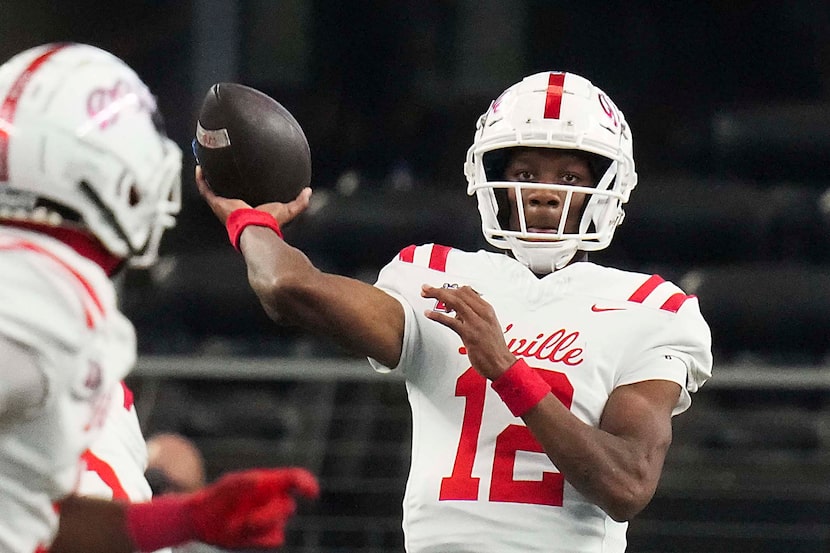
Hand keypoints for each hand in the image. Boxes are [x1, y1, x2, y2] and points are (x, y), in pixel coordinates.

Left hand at [186, 467, 319, 548]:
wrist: (202, 521)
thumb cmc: (215, 497)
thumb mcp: (224, 487)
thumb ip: (240, 482)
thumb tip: (259, 479)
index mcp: (270, 482)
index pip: (295, 478)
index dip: (306, 483)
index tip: (311, 492)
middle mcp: (275, 499)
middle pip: (288, 507)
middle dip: (269, 516)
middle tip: (247, 522)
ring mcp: (272, 519)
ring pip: (280, 525)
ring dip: (260, 528)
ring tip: (237, 527)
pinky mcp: (267, 536)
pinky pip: (275, 540)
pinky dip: (259, 540)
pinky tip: (242, 536)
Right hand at [195, 165, 311, 225]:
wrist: (256, 227)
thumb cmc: (269, 222)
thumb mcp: (287, 210)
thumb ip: (299, 202)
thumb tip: (309, 191)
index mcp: (247, 210)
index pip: (242, 199)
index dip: (239, 189)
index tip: (240, 177)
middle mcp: (232, 208)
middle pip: (225, 193)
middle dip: (222, 182)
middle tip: (221, 167)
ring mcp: (223, 205)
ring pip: (212, 190)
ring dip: (209, 178)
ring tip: (207, 164)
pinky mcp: (217, 202)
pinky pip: (205, 189)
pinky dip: (201, 179)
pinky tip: (200, 167)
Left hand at [421, 284, 515, 379]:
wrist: (502, 364)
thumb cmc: (494, 348)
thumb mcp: (488, 325)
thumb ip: (474, 316)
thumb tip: (458, 311)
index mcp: (487, 309)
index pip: (466, 291)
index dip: (450, 289)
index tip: (440, 290)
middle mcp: (482, 313)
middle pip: (458, 293)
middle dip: (440, 290)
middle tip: (427, 289)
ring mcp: (475, 323)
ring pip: (454, 302)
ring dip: (437, 295)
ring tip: (425, 294)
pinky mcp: (469, 334)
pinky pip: (450, 321)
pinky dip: (437, 316)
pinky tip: (429, 314)